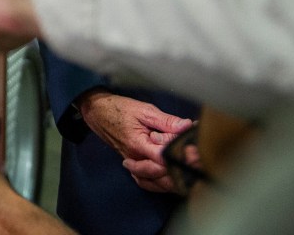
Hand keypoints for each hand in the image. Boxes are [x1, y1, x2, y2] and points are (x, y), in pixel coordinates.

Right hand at [77, 90, 193, 193]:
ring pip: (155, 183)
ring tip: (188, 171)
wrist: (97, 112)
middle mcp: (135, 159)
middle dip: (181, 171)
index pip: (162, 158)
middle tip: (197, 162)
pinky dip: (159, 184)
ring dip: (173, 180)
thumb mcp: (144, 110)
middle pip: (162, 176)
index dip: (181, 157)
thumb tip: (188, 126)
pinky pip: (146, 183)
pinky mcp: (133, 166)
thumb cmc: (119, 109)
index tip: (196, 152)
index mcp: (138, 144)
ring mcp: (133, 164)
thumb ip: (166, 121)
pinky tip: (170, 178)